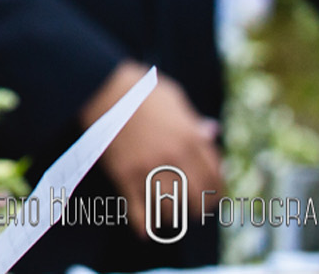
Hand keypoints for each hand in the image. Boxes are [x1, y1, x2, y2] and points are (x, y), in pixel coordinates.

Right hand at [83, 61, 221, 236]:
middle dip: (197, 210)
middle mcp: (174, 157)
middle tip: (191, 210)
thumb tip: (211, 131)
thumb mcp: (173, 97)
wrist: (101, 88)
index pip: (215, 178)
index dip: (217, 192)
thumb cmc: (139, 89)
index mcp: (190, 138)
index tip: (211, 197)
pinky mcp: (124, 175)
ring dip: (171, 217)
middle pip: (197, 200)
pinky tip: (145, 230)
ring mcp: (149, 168)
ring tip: (167, 215)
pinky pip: (139, 212)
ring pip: (170, 210)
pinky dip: (143, 226)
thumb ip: (193, 119)